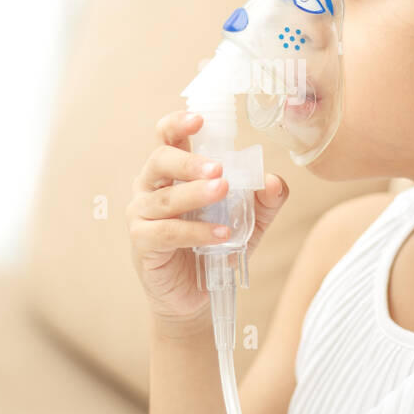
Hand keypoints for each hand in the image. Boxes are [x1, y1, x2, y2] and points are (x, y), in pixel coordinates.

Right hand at [127, 109, 289, 327]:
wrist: (197, 294)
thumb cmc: (215, 245)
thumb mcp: (249, 220)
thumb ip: (264, 200)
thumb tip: (272, 181)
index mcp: (172, 171)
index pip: (166, 137)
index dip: (177, 123)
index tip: (199, 120)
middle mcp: (150, 187)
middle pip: (160, 160)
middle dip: (189, 161)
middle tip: (218, 168)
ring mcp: (142, 215)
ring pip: (164, 197)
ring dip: (195, 193)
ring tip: (223, 193)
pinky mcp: (142, 243)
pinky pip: (167, 232)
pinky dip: (196, 231)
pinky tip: (221, 233)